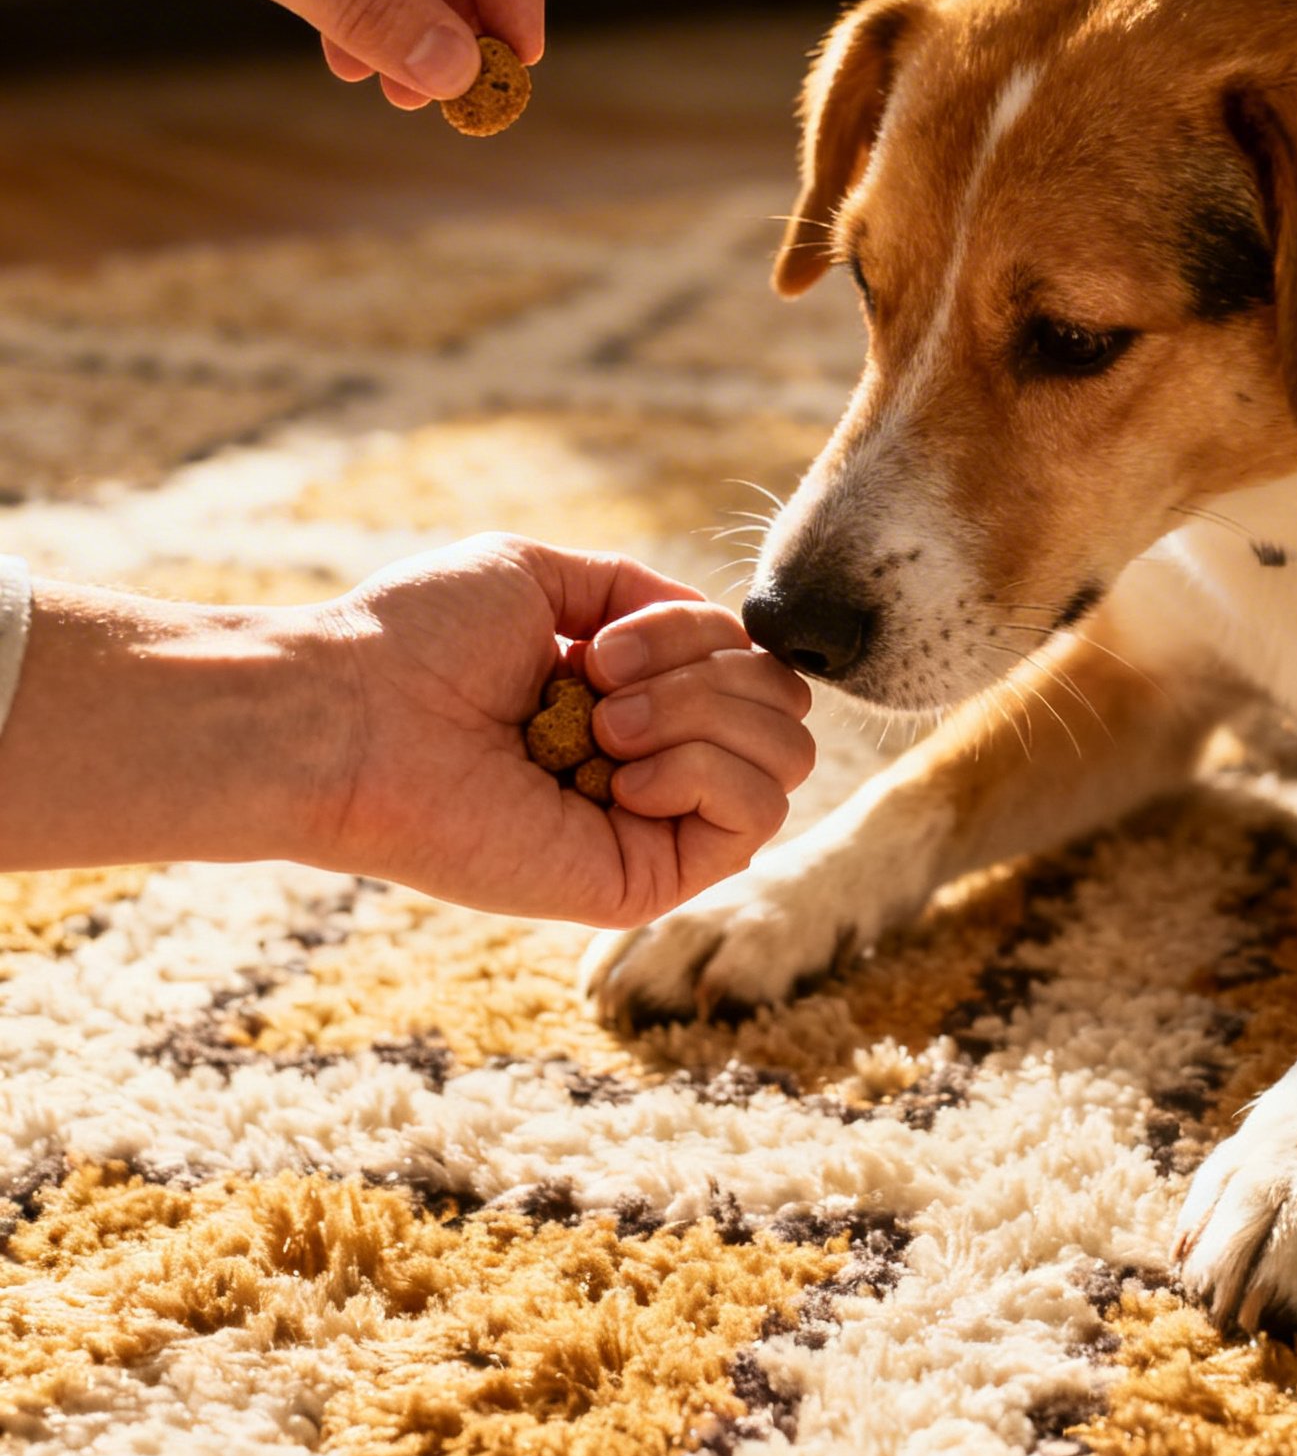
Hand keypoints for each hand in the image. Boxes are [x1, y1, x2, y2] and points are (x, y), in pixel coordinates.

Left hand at [318, 536, 815, 924]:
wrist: (353, 713)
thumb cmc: (420, 638)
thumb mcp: (541, 575)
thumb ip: (636, 591)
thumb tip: (725, 630)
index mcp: (629, 696)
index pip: (749, 665)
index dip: (703, 636)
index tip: (602, 642)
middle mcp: (648, 762)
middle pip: (783, 711)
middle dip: (712, 673)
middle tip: (601, 683)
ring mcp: (651, 825)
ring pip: (784, 762)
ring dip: (704, 717)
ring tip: (602, 728)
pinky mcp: (643, 880)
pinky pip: (750, 823)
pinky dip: (702, 772)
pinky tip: (620, 774)